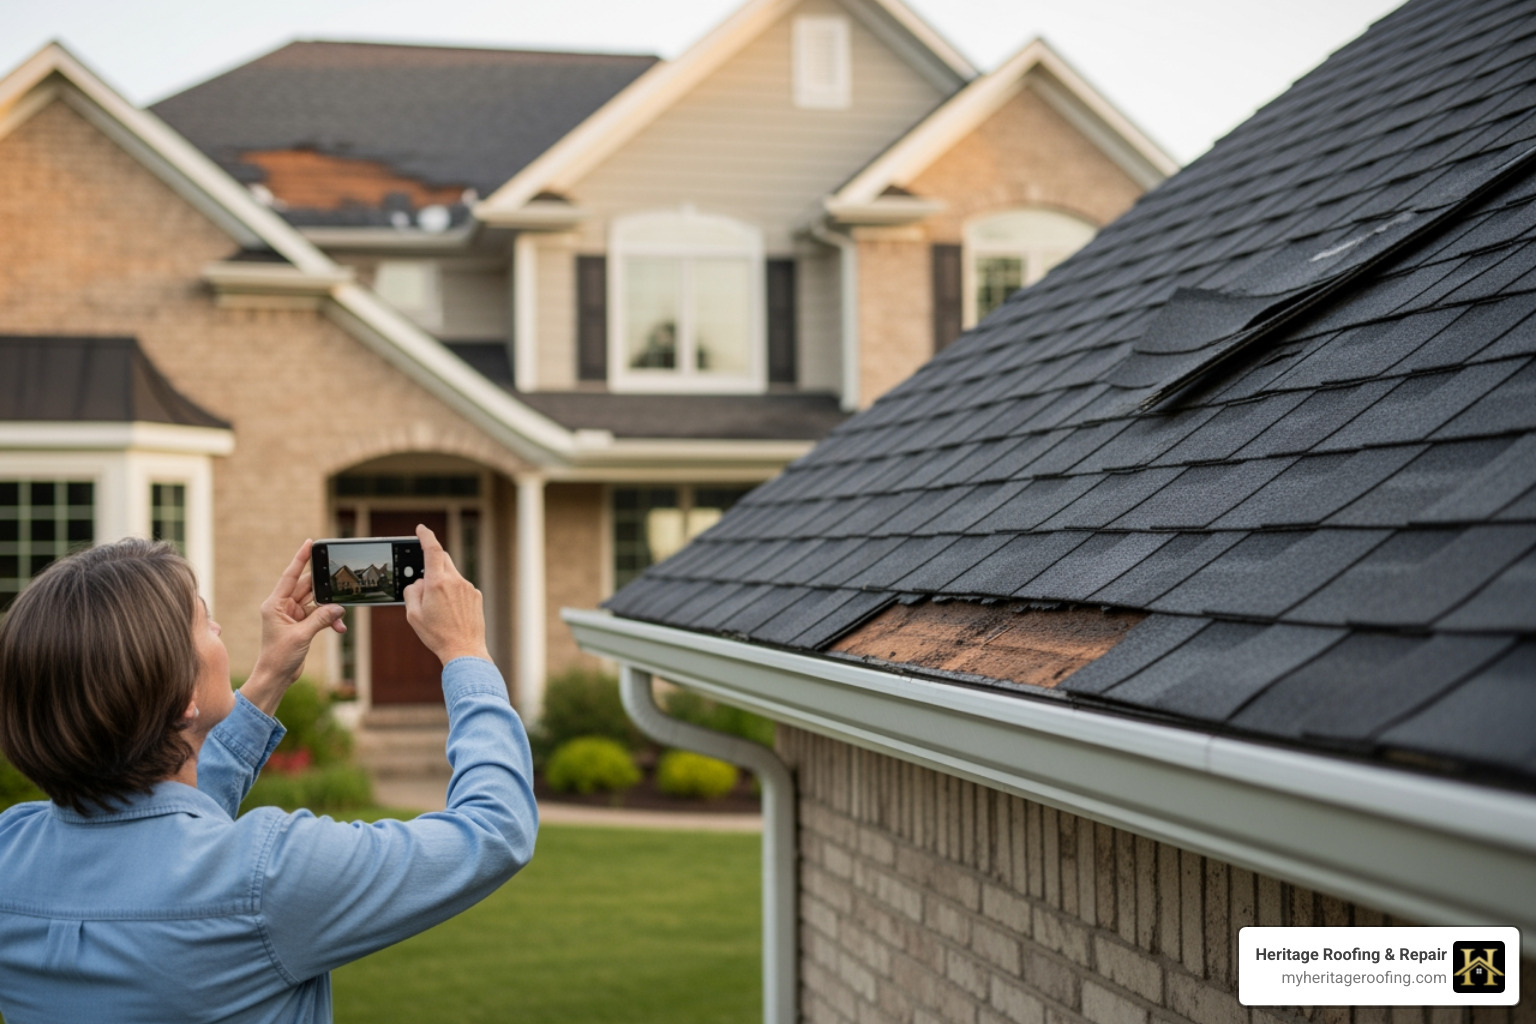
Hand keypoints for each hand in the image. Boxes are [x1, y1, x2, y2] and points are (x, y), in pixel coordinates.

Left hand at [241, 540, 345, 715]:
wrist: (276, 677)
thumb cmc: (278, 657)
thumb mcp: (301, 636)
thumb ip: (321, 619)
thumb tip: (338, 608)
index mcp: (275, 604)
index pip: (290, 576)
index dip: (301, 559)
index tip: (310, 543)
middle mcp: (283, 607)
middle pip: (307, 588)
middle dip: (324, 587)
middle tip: (340, 580)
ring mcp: (292, 616)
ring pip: (316, 603)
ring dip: (329, 609)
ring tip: (340, 616)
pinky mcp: (301, 626)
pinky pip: (320, 616)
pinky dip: (330, 621)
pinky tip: (338, 628)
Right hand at [404, 524, 490, 665]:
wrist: (464, 650)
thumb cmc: (437, 634)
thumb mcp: (413, 615)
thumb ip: (412, 592)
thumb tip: (419, 582)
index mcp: (438, 583)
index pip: (433, 550)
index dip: (426, 536)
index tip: (421, 529)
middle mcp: (456, 581)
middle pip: (443, 559)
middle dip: (432, 560)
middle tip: (422, 572)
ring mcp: (469, 588)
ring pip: (452, 574)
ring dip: (442, 580)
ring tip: (436, 605)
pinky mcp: (476, 596)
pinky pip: (461, 586)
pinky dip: (453, 591)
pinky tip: (449, 611)